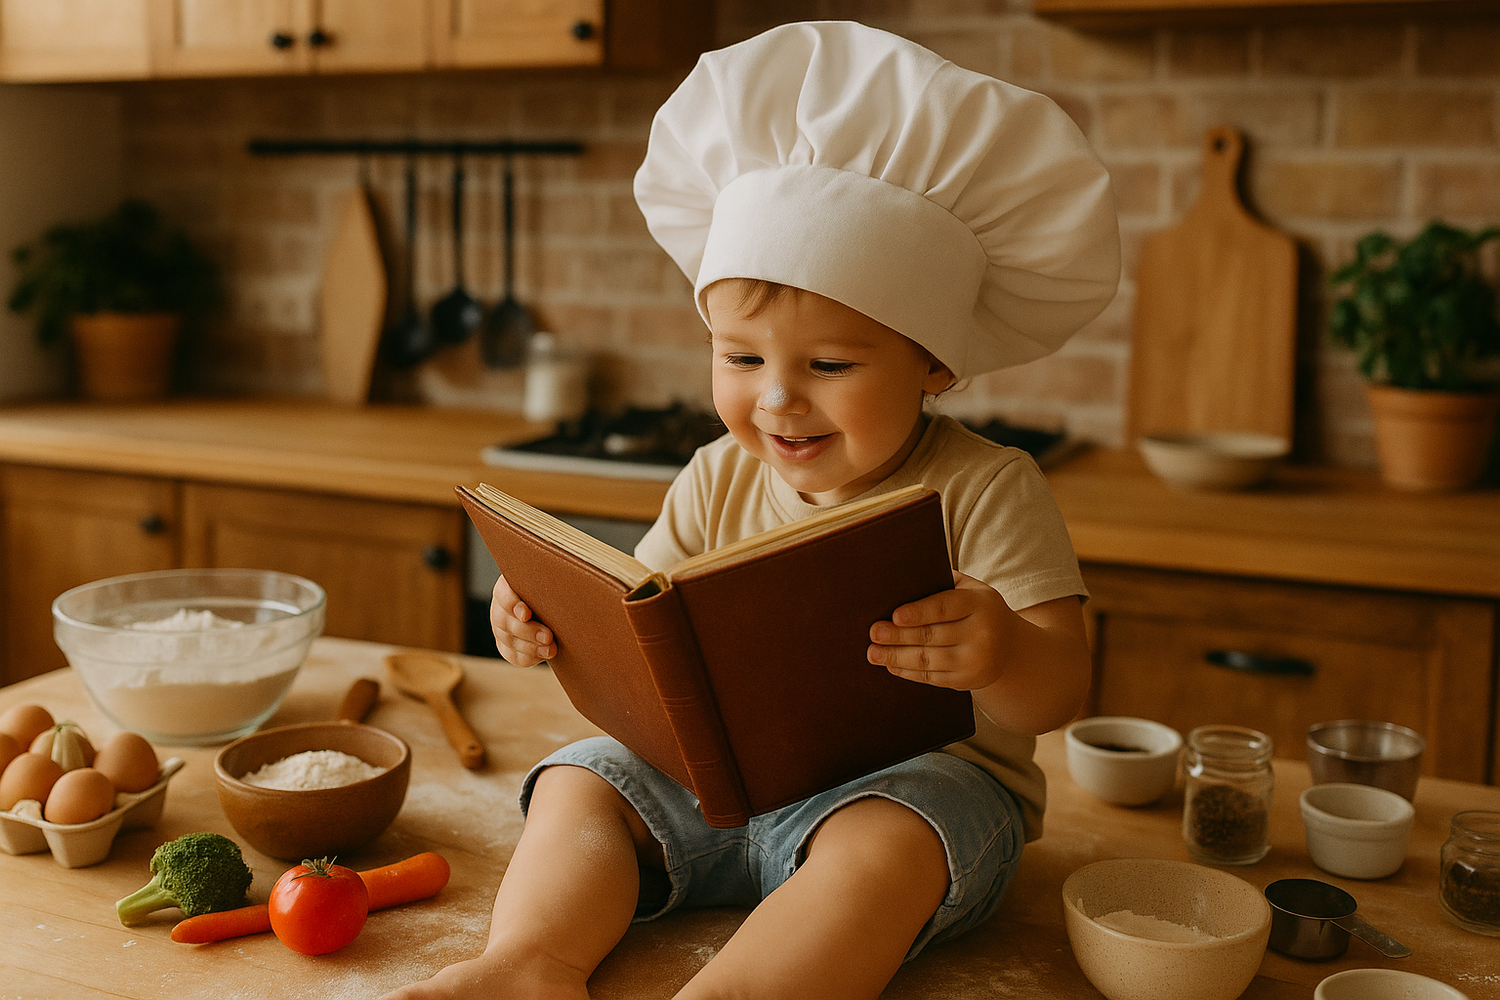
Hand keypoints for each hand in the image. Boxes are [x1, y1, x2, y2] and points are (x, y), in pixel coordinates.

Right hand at [490, 574, 555, 665]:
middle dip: (528, 631)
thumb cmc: (554, 589)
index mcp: (508, 587)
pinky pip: (514, 656)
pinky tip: (544, 655)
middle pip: (505, 621)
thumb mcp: (550, 582)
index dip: (512, 605)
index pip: (503, 594)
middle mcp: (500, 608)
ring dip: (531, 647)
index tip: (526, 614)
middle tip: (548, 636)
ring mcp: (501, 629)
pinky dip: (529, 657)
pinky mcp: (507, 647)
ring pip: (509, 641)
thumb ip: (552, 582)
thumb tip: (572, 581)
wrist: (552, 607)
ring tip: (551, 649)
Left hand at [866, 571, 1009, 691]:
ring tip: (873, 653)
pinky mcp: (968, 680)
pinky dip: (909, 672)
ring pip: (929, 660)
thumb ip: (943, 581)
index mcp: (981, 604)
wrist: (1010, 647)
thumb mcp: (971, 589)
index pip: (945, 608)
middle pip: (931, 635)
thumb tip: (903, 576)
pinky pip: (932, 677)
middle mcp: (982, 633)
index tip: (895, 615)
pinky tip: (891, 665)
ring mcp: (976, 660)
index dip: (918, 612)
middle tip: (874, 632)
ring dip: (897, 656)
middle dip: (898, 635)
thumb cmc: (978, 609)